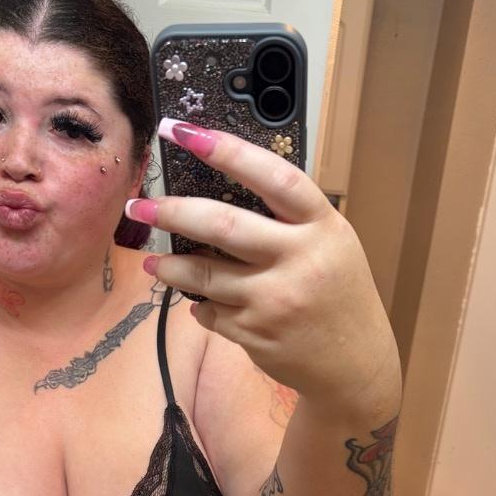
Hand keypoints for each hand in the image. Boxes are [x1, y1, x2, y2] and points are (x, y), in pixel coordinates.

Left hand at [131, 119, 399, 411]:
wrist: (355, 364)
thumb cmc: (339, 295)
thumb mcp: (332, 245)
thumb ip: (290, 220)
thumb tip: (223, 190)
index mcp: (323, 227)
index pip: (272, 177)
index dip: (226, 150)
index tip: (182, 131)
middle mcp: (299, 261)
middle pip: (223, 225)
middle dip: (172, 212)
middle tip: (140, 206)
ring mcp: (274, 301)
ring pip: (204, 275)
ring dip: (170, 267)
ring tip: (154, 262)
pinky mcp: (255, 334)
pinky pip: (211, 312)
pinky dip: (202, 304)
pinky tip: (202, 301)